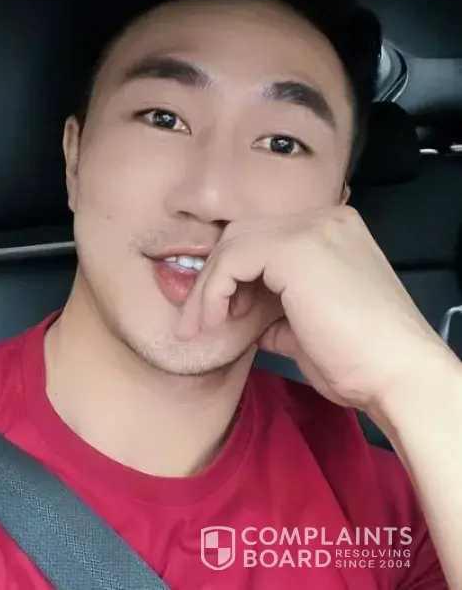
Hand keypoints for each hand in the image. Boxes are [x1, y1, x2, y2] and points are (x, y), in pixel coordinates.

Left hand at [177, 206, 453, 411]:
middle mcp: (323, 220)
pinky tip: (214, 321)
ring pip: (233, 244)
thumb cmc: (357, 359)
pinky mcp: (297, 248)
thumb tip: (240, 313)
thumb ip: (272, 309)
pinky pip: (234, 260)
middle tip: (200, 319)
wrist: (395, 378)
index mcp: (330, 231)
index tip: (216, 314)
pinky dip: (214, 291)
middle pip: (242, 235)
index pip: (260, 240)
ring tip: (201, 326)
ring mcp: (312, 229)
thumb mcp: (303, 324)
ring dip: (208, 287)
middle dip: (214, 277)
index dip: (231, 275)